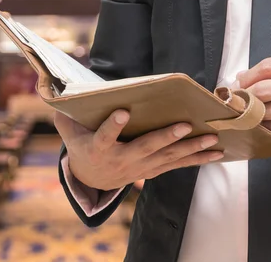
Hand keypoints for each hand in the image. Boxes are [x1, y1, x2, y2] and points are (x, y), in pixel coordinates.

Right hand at [54, 110, 223, 190]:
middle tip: (184, 125)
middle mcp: (121, 160)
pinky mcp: (152, 170)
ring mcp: (139, 167)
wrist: (92, 180)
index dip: (112, 126)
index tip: (122, 111)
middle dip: (166, 138)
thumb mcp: (69, 132)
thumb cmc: (82, 147)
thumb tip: (54, 92)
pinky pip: (176, 165)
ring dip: (190, 149)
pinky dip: (197, 159)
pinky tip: (216, 153)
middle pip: (145, 148)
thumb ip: (64, 116)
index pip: (104, 137)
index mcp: (99, 148)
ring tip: (211, 139)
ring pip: (167, 158)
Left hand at [237, 52, 270, 148]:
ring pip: (264, 110)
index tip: (240, 82)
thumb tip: (242, 77)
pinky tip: (269, 120)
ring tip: (254, 109)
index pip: (267, 67)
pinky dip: (266, 124)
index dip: (248, 75)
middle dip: (246, 94)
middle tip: (241, 97)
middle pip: (262, 89)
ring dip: (254, 111)